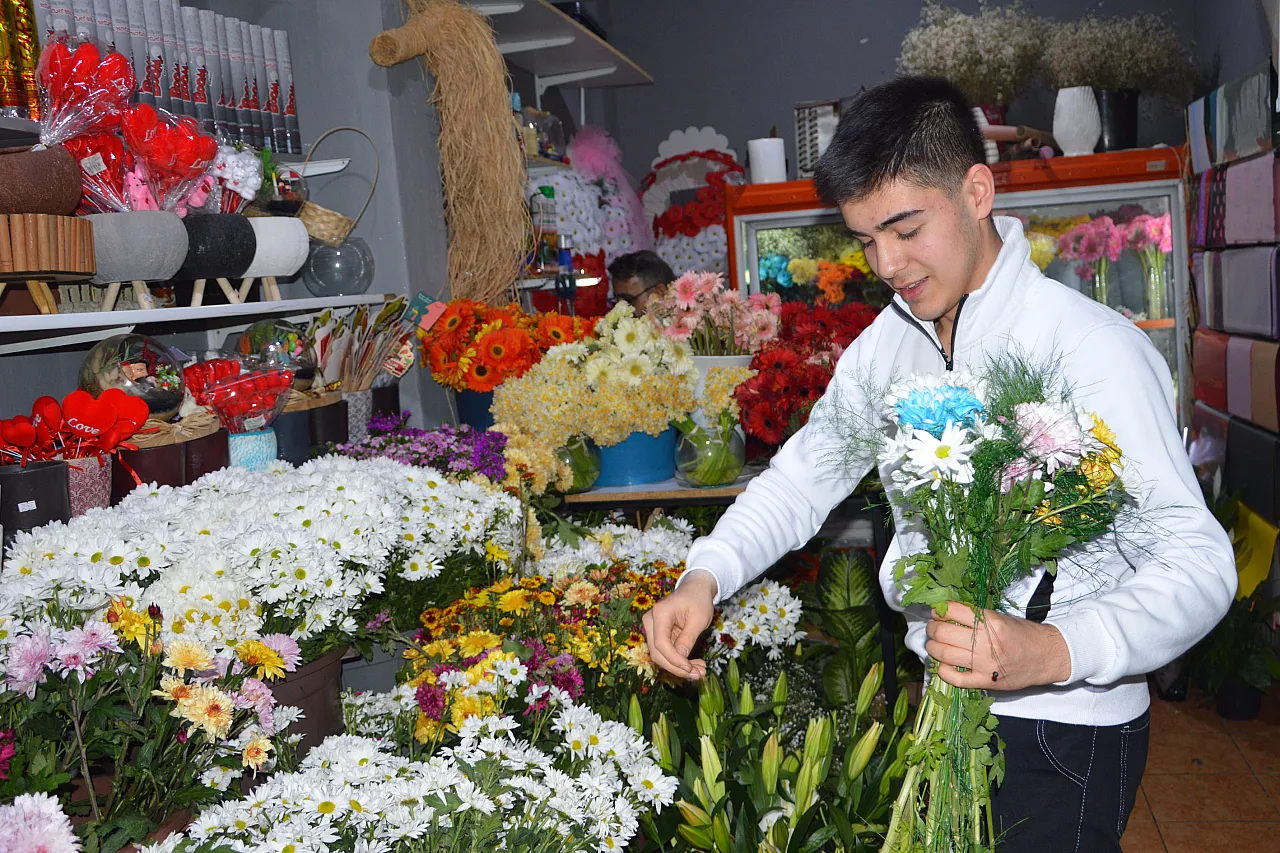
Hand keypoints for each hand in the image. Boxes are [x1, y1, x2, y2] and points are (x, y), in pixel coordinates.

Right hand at [642, 570, 716, 679]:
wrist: (695, 590)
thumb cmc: (698, 600)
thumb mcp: (699, 619)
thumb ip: (688, 638)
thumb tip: (680, 659)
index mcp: (660, 613)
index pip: (660, 643)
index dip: (674, 660)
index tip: (690, 669)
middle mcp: (651, 621)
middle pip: (657, 652)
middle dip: (677, 667)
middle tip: (698, 674)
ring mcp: (652, 628)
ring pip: (660, 655)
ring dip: (678, 667)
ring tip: (700, 672)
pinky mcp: (658, 634)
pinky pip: (665, 652)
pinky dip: (679, 661)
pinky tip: (694, 666)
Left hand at [925, 602, 1070, 690]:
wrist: (1048, 656)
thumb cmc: (1024, 634)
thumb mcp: (1001, 617)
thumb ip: (976, 617)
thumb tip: (946, 614)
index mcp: (990, 622)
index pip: (952, 611)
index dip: (939, 611)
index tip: (937, 613)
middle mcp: (986, 642)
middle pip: (943, 633)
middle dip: (932, 629)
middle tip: (933, 628)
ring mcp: (985, 664)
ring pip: (944, 654)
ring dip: (933, 647)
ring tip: (934, 644)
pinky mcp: (986, 682)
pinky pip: (956, 678)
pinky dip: (944, 671)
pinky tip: (944, 665)